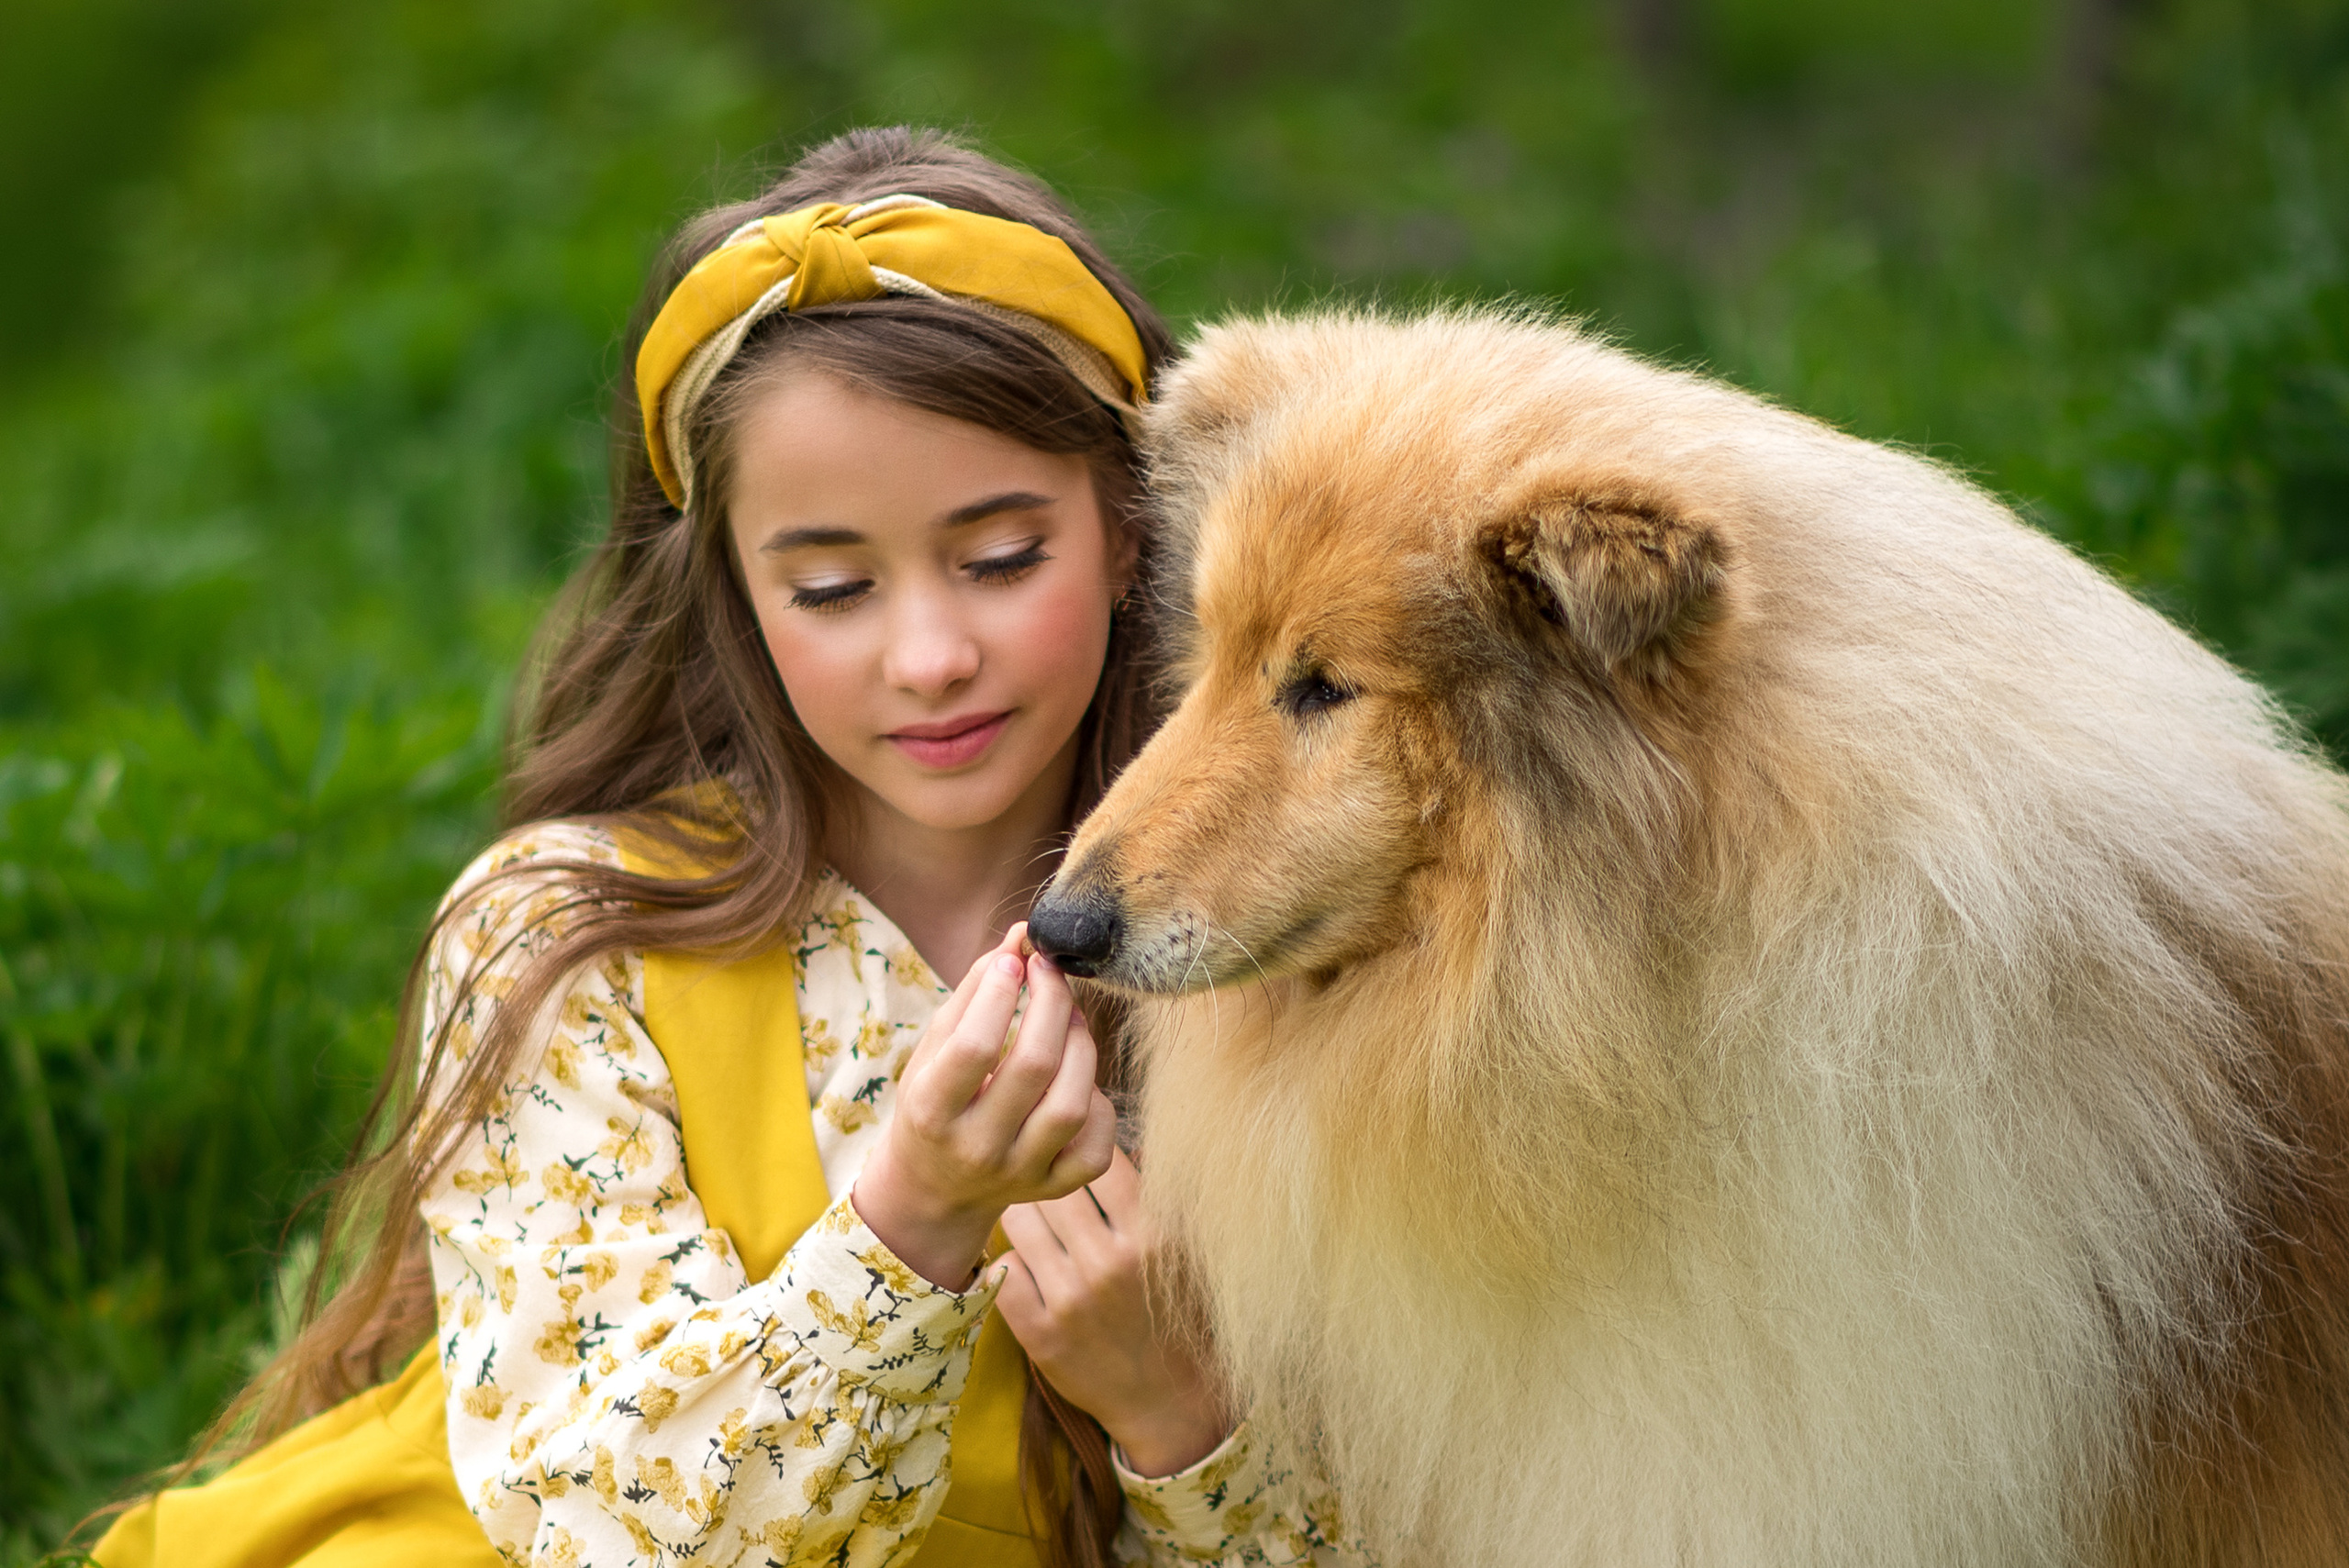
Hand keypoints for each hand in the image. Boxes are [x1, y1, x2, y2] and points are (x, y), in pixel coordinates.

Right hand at [854, 925, 1116, 1289]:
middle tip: (1051, 972)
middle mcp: (976, 1148)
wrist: (934, 1188)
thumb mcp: (934, 1048)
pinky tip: (1078, 1080)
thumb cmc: (934, 1101)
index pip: (974, 1047)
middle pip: (1034, 1066)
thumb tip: (1020, 938)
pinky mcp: (1054, 1189)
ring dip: (1080, 1046)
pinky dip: (1098, 1105)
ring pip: (1071, 1104)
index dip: (1001, 995)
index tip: (1015, 960)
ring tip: (1070, 1018)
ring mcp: (1019, 1174)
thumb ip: (975, 992)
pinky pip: (1097, 1146)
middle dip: (1052, 1003)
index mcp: (932, 1111)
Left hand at [995, 1148, 1233, 1477]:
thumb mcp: (1186, 1249)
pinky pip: (1001, 1269)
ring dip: (1026, 1221)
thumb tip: (1116, 1136)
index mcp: (1154, 1235)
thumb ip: (1160, 1194)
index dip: (1086, 1157)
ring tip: (1043, 1232)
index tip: (1082, 1163)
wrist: (1168, 1400)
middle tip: (1056, 1198)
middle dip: (1050, 1188)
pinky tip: (1032, 1271)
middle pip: (1052, 1187)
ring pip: (1017, 1221)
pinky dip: (1012, 1264)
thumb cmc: (1178, 1311)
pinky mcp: (1039, 1333)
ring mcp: (1070, 1301)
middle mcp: (1110, 1264)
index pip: (1099, 1162)